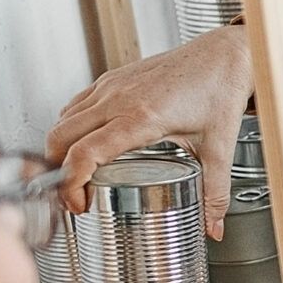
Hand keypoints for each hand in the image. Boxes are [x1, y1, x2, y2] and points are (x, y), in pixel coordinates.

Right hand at [46, 24, 254, 238]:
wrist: (225, 54)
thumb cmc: (221, 89)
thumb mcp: (219, 148)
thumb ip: (215, 193)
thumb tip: (213, 228)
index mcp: (141, 117)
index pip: (85, 153)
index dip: (71, 183)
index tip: (79, 204)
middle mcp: (119, 98)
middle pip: (61, 137)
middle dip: (57, 171)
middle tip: (74, 195)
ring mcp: (112, 85)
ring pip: (64, 119)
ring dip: (61, 148)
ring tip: (77, 173)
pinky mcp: (113, 78)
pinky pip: (76, 104)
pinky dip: (70, 126)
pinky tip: (87, 142)